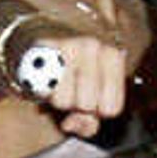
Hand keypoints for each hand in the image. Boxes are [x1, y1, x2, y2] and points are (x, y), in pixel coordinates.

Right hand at [3, 13, 129, 138]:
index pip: (111, 109)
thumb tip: (71, 125)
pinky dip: (42, 92)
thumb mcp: (93, 93)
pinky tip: (46, 79)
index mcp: (114, 56)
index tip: (91, 98)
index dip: (98, 112)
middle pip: (87, 106)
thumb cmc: (74, 69)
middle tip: (71, 90)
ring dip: (58, 99)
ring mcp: (71, 45)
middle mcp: (95, 46)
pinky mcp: (46, 49)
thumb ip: (89, 120)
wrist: (46, 33)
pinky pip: (44, 90)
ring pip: (64, 101)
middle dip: (76, 107)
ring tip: (58, 83)